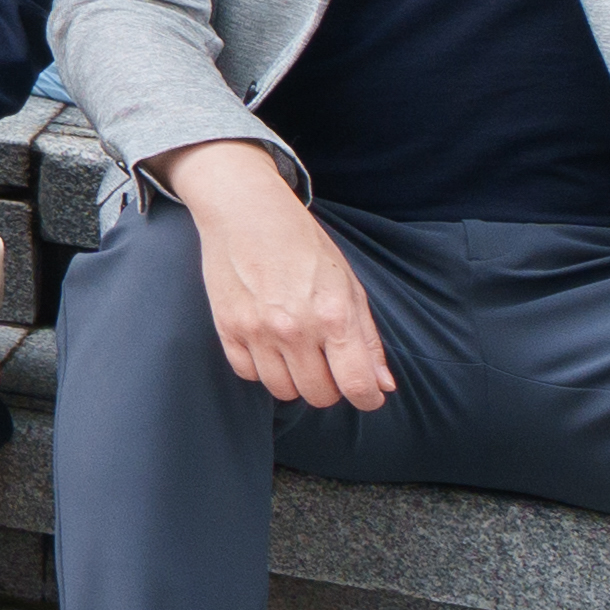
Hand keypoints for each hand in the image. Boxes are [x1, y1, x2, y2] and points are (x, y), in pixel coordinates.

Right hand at [176, 157, 389, 410]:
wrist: (245, 211)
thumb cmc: (303, 244)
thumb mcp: (348, 285)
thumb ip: (366, 338)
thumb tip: (382, 385)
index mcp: (334, 315)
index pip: (357, 385)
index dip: (368, 398)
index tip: (367, 393)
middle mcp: (295, 328)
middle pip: (320, 395)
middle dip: (331, 386)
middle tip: (328, 363)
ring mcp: (257, 330)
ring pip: (283, 391)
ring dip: (295, 379)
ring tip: (297, 353)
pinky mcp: (227, 327)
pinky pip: (248, 374)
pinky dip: (261, 367)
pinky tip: (268, 344)